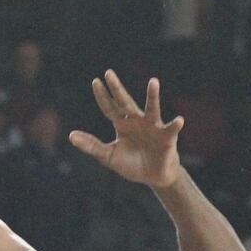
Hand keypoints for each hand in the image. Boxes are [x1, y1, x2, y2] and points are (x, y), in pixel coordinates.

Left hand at [68, 71, 184, 190]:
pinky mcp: (166, 137)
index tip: (95, 81)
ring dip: (153, 96)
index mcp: (122, 124)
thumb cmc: (132, 164)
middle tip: (109, 73)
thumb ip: (91, 145)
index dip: (102, 96)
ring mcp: (153, 127)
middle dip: (117, 89)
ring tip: (153, 82)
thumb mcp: (108, 156)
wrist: (153, 177)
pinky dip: (175, 125)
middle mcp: (137, 121)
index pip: (109, 108)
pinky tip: (179, 120)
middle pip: (125, 103)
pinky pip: (171, 129)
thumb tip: (70, 135)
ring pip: (152, 109)